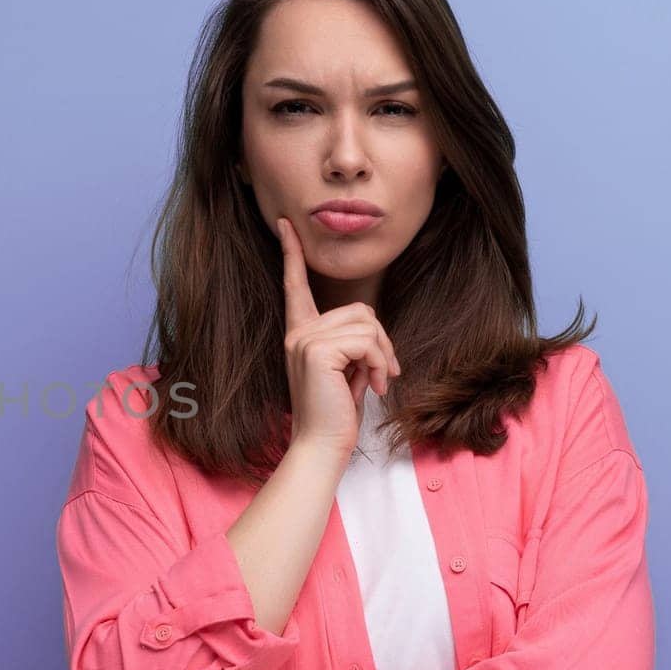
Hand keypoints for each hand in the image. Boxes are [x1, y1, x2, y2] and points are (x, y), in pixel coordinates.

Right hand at [276, 215, 401, 458]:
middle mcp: (297, 332)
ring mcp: (304, 339)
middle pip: (359, 309)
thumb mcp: (346, 370)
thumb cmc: (335, 412)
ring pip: (367, 323)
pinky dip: (381, 363)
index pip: (295, 285)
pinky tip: (375, 385)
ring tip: (377, 381)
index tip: (285, 225)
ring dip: (384, 355)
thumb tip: (373, 329)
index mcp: (299, 333)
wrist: (322, 444)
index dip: (291, 253)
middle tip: (385, 372)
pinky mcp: (316, 350)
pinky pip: (366, 340)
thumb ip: (352, 343)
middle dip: (382, 341)